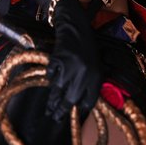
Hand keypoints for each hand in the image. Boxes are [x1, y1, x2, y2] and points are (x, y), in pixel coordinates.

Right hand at [46, 0, 101, 121]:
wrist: (75, 26)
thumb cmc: (86, 46)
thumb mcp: (95, 64)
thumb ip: (90, 82)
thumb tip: (80, 102)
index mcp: (97, 76)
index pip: (89, 100)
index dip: (80, 109)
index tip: (73, 114)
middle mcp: (84, 74)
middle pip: (71, 99)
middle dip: (62, 111)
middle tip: (56, 118)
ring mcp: (70, 68)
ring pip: (58, 90)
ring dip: (53, 101)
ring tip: (49, 109)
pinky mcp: (58, 60)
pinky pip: (51, 75)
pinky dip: (50, 78)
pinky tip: (50, 80)